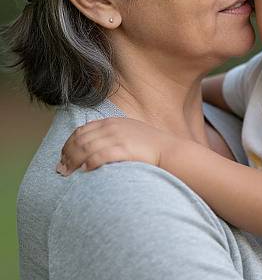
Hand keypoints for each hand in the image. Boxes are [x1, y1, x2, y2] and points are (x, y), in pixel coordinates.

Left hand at [57, 117, 172, 175]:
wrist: (168, 150)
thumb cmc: (148, 145)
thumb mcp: (128, 131)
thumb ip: (110, 134)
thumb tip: (91, 147)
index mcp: (111, 122)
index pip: (81, 130)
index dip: (68, 144)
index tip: (62, 156)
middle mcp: (112, 128)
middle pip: (80, 140)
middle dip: (66, 155)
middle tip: (60, 169)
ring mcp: (117, 138)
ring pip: (85, 148)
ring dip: (73, 162)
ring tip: (67, 173)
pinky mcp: (123, 150)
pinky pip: (99, 156)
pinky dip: (88, 164)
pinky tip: (84, 171)